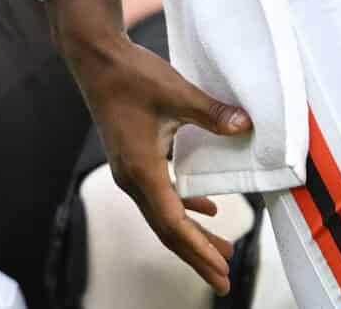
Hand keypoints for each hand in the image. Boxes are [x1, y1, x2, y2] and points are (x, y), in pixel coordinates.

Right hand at [55, 0, 250, 294]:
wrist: (95, 58)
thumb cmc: (130, 75)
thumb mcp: (176, 92)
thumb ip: (211, 113)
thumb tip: (245, 125)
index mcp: (141, 169)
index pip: (172, 223)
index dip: (198, 248)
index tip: (221, 270)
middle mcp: (132, 177)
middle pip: (167, 229)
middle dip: (196, 255)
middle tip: (224, 281)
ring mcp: (130, 170)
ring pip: (164, 214)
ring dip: (192, 234)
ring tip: (221, 251)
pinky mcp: (133, 158)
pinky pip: (160, 194)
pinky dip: (183, 207)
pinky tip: (207, 206)